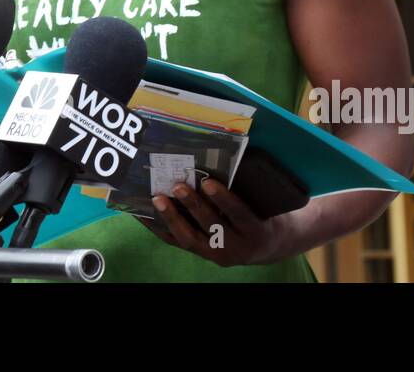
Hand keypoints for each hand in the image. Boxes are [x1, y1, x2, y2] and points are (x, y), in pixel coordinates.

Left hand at [143, 178, 287, 267]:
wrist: (269, 246)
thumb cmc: (265, 214)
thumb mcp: (263, 203)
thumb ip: (245, 188)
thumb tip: (221, 158)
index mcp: (256, 231)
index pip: (239, 214)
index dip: (224, 199)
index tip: (208, 182)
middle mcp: (237, 247)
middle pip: (212, 226)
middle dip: (193, 205)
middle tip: (178, 186)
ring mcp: (217, 254)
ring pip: (190, 238)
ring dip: (172, 217)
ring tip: (157, 198)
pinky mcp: (202, 255)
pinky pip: (177, 242)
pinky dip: (160, 227)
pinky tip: (145, 214)